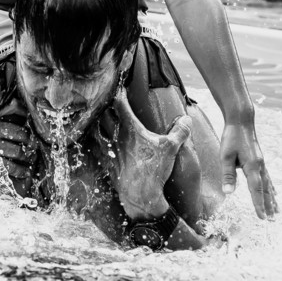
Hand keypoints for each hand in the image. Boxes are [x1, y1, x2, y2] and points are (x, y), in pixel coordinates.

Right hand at [0, 103, 37, 188]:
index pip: (12, 107)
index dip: (24, 113)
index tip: (31, 119)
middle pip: (19, 132)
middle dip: (27, 140)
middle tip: (32, 144)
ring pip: (18, 150)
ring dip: (26, 156)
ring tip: (29, 159)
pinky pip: (12, 166)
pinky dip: (20, 170)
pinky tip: (23, 172)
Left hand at [98, 93, 191, 218]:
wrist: (141, 196)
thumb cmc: (155, 171)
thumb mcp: (171, 149)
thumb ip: (180, 131)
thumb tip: (187, 119)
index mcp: (131, 129)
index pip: (119, 103)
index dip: (118, 91)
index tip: (119, 84)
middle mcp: (116, 137)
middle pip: (103, 113)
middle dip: (104, 104)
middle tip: (106, 97)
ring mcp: (108, 150)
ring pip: (95, 129)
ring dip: (96, 121)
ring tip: (98, 115)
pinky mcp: (106, 162)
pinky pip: (95, 147)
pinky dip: (94, 140)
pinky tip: (96, 140)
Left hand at [220, 122, 277, 218]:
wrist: (241, 121)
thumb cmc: (232, 137)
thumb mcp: (225, 155)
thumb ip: (228, 174)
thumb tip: (229, 192)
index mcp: (252, 166)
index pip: (255, 190)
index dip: (259, 205)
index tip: (262, 218)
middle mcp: (260, 167)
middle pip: (265, 191)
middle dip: (268, 206)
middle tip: (272, 221)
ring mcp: (262, 164)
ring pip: (268, 186)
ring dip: (272, 200)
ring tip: (277, 212)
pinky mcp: (260, 161)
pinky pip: (268, 179)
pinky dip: (272, 189)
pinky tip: (275, 194)